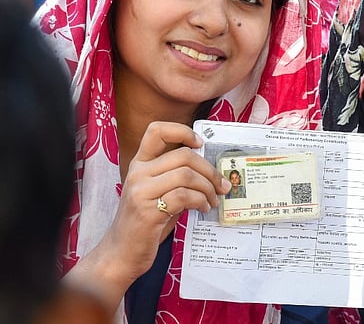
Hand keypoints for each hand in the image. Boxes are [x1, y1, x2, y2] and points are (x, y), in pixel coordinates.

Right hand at [63, 121, 229, 311]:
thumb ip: (177, 178)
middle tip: (220, 185)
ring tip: (212, 200)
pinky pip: (185, 196)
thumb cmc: (145, 223)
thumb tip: (212, 171)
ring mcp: (140, 191)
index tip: (200, 144)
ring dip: (208, 188)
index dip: (182, 131)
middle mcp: (137, 173)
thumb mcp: (159, 193)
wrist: (121, 253)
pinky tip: (203, 208)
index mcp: (139, 164)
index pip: (156, 131)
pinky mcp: (148, 211)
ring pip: (187, 175)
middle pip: (184, 155)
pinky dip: (201, 201)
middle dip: (209, 170)